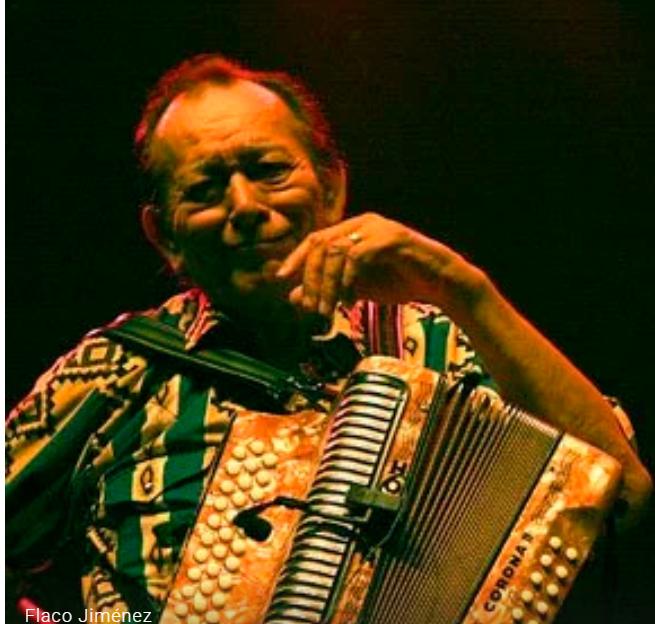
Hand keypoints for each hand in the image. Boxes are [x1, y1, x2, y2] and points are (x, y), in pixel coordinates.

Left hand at [276, 212, 479, 317]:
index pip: (315, 240)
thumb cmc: (398, 282)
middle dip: (311, 278)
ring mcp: (378, 228)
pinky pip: (358, 257)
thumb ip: (327, 290)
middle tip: (309, 307)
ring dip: (328, 285)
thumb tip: (293, 297)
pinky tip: (352, 301)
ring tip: (328, 310)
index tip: (280, 278)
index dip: (296, 259)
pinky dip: (350, 280)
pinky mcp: (392, 239)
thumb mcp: (355, 289)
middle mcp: (362, 223)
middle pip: (321, 244)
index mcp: (352, 229)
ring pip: (337, 252)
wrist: (439, 284)